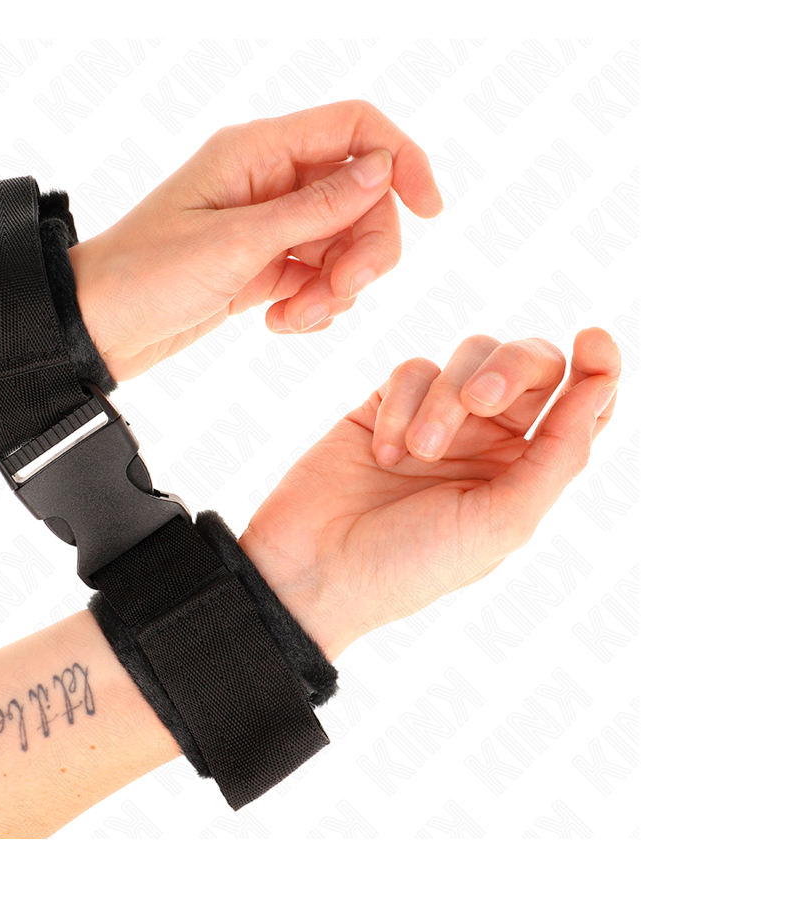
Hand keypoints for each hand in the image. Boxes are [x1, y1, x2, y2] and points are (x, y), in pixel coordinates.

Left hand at [67, 100, 441, 378]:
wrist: (94, 329)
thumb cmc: (146, 276)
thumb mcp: (236, 244)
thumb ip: (316, 209)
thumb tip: (384, 169)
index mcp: (258, 151)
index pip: (357, 127)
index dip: (403, 159)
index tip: (430, 210)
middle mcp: (269, 179)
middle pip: (364, 194)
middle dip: (367, 247)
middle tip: (340, 291)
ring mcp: (269, 224)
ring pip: (347, 241)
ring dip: (338, 287)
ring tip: (295, 318)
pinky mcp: (264, 265)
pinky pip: (321, 276)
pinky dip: (315, 303)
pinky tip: (281, 323)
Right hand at [239, 329, 620, 660]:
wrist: (313, 573)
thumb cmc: (412, 564)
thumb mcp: (502, 522)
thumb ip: (559, 454)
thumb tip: (601, 387)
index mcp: (529, 474)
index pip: (583, 407)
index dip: (600, 367)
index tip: (595, 341)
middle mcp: (492, 442)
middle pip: (532, 366)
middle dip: (513, 369)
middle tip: (482, 400)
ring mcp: (439, 419)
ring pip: (470, 356)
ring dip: (445, 399)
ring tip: (419, 452)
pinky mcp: (386, 405)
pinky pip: (413, 369)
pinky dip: (403, 406)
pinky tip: (383, 453)